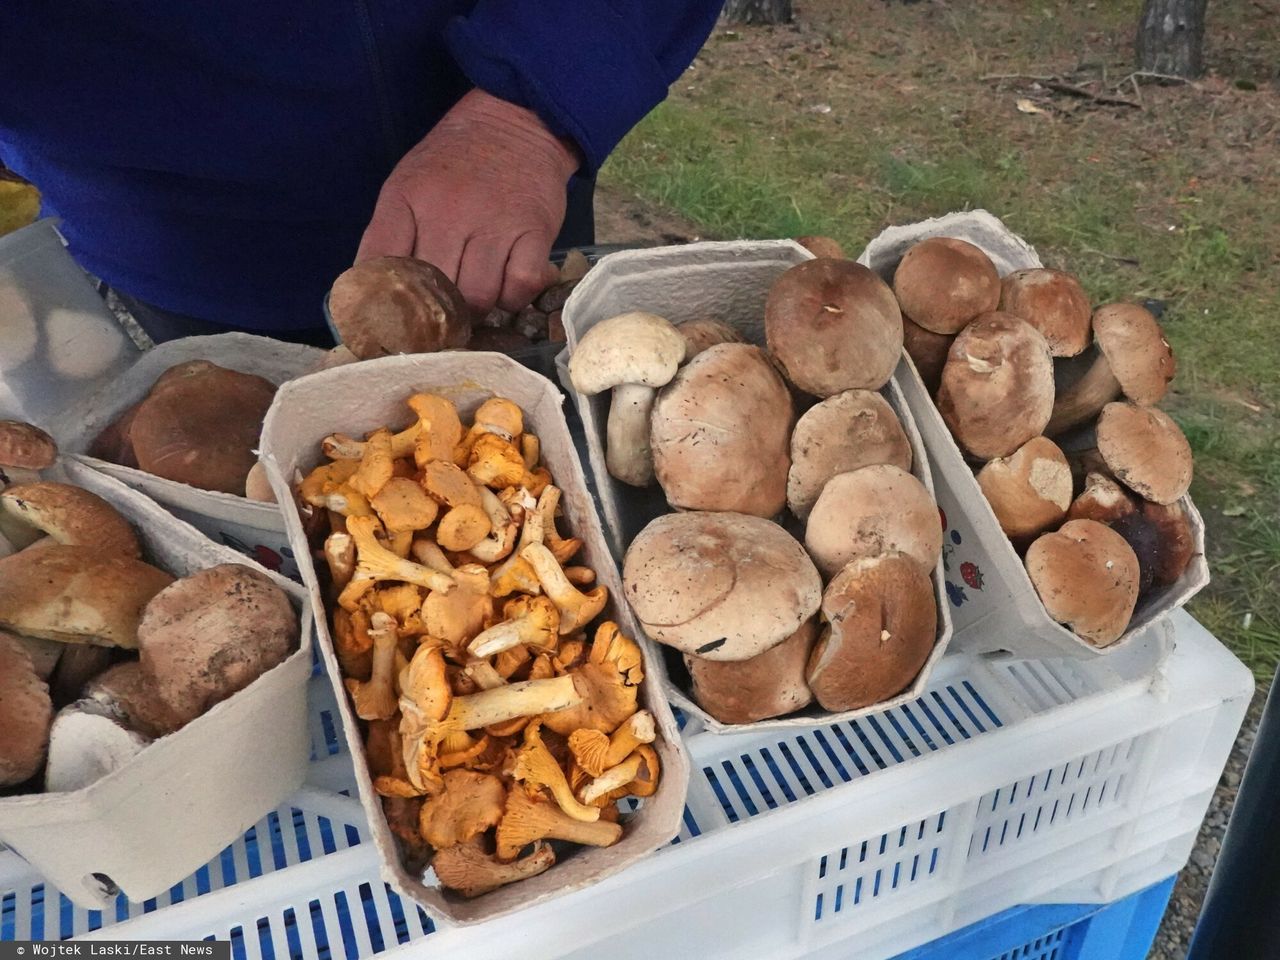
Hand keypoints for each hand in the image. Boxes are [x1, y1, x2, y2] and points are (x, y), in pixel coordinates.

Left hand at [357, 90, 579, 312]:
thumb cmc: (455, 162)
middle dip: (437, 312)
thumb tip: (373, 295)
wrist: (516, 121)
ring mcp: (494, 222)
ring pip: (479, 296)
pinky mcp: (535, 231)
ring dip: (477, 309)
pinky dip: (513, 298)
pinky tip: (506, 287)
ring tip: (475, 299)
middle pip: (435, 291)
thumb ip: (389, 234)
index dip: (381, 300)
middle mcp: (448, 211)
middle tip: (443, 314)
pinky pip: (520, 287)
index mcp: (407, 198)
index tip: (391, 319)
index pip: (380, 263)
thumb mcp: (407, 185)